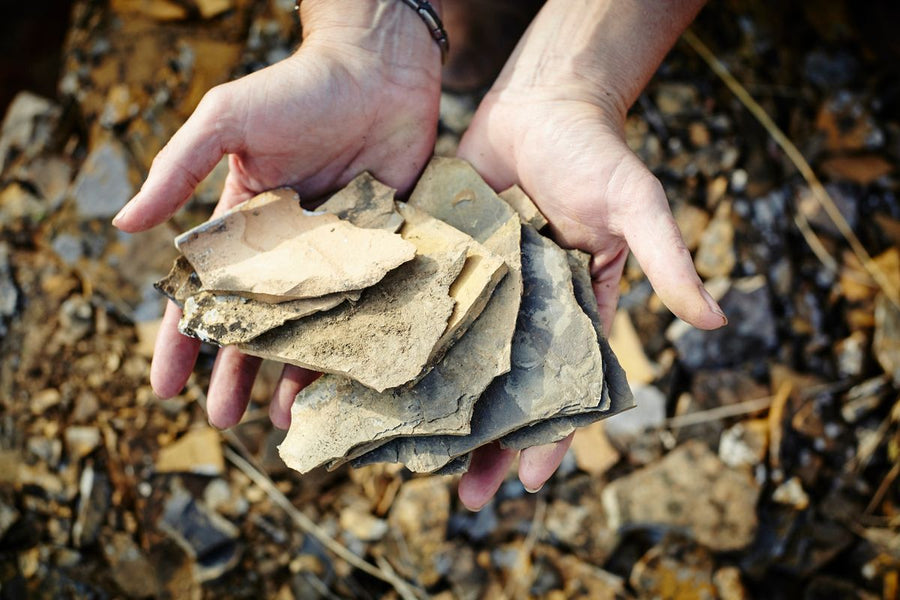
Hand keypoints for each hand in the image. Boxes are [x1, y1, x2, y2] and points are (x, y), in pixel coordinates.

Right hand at [113, 0, 441, 428]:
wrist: (377, 70)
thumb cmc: (296, 89)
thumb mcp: (225, 122)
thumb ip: (177, 170)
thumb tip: (124, 225)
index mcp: (245, 226)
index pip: (205, 293)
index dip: (181, 340)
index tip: (165, 388)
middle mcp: (290, 250)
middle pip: (258, 324)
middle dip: (237, 373)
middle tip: (223, 420)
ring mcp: (338, 254)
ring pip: (314, 327)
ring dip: (296, 373)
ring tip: (286, 421)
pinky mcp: (384, 250)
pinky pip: (369, 306)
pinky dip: (360, 341)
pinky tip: (353, 379)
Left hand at [453, 0, 717, 509]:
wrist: (541, 103)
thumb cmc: (596, 154)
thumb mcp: (638, 206)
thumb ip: (668, 261)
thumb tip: (716, 319)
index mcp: (572, 311)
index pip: (562, 388)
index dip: (551, 437)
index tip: (531, 484)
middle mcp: (523, 310)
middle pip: (503, 389)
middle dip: (487, 442)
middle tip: (465, 496)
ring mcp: (480, 289)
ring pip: (456, 360)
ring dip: (438, 406)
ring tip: (409, 455)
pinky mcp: (444, 260)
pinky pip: (422, 309)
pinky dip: (402, 342)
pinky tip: (374, 377)